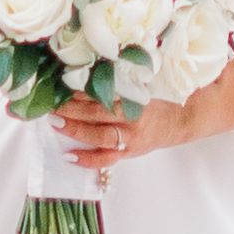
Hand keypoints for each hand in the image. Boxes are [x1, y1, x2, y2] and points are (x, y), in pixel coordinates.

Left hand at [50, 94, 208, 170]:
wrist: (182, 120)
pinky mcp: (129, 152)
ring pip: (99, 135)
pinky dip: (86, 159)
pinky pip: (106, 159)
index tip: (61, 83)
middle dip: (71, 108)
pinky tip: (69, 156)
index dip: (81, 89)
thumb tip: (85, 73)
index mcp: (136, 96)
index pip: (103, 91)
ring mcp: (130, 138)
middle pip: (97, 112)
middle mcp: (133, 117)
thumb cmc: (159, 99)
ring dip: (74, 129)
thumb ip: (118, 82)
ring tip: (55, 122)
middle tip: (51, 103)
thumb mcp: (142, 84)